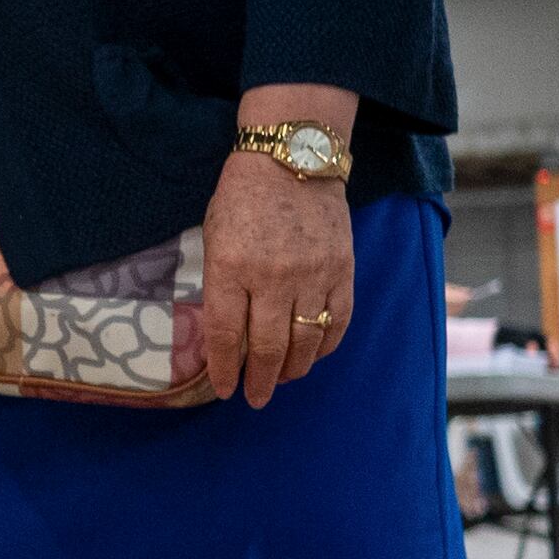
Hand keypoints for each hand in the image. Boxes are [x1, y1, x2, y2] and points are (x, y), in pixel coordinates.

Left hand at [201, 154, 354, 407]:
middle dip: (260, 380)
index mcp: (231, 267)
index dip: (224, 368)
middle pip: (268, 346)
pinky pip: (338, 321)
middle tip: (255, 398)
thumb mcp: (215, 237)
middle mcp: (272, 277)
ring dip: (293, 369)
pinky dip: (326, 346)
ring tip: (282, 379)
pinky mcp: (343, 270)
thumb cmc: (244, 198)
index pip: (225, 334)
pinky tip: (313, 355)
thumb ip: (220, 284)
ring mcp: (312, 275)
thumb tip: (227, 335)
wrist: (294, 160)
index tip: (224, 389)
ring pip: (306, 341)